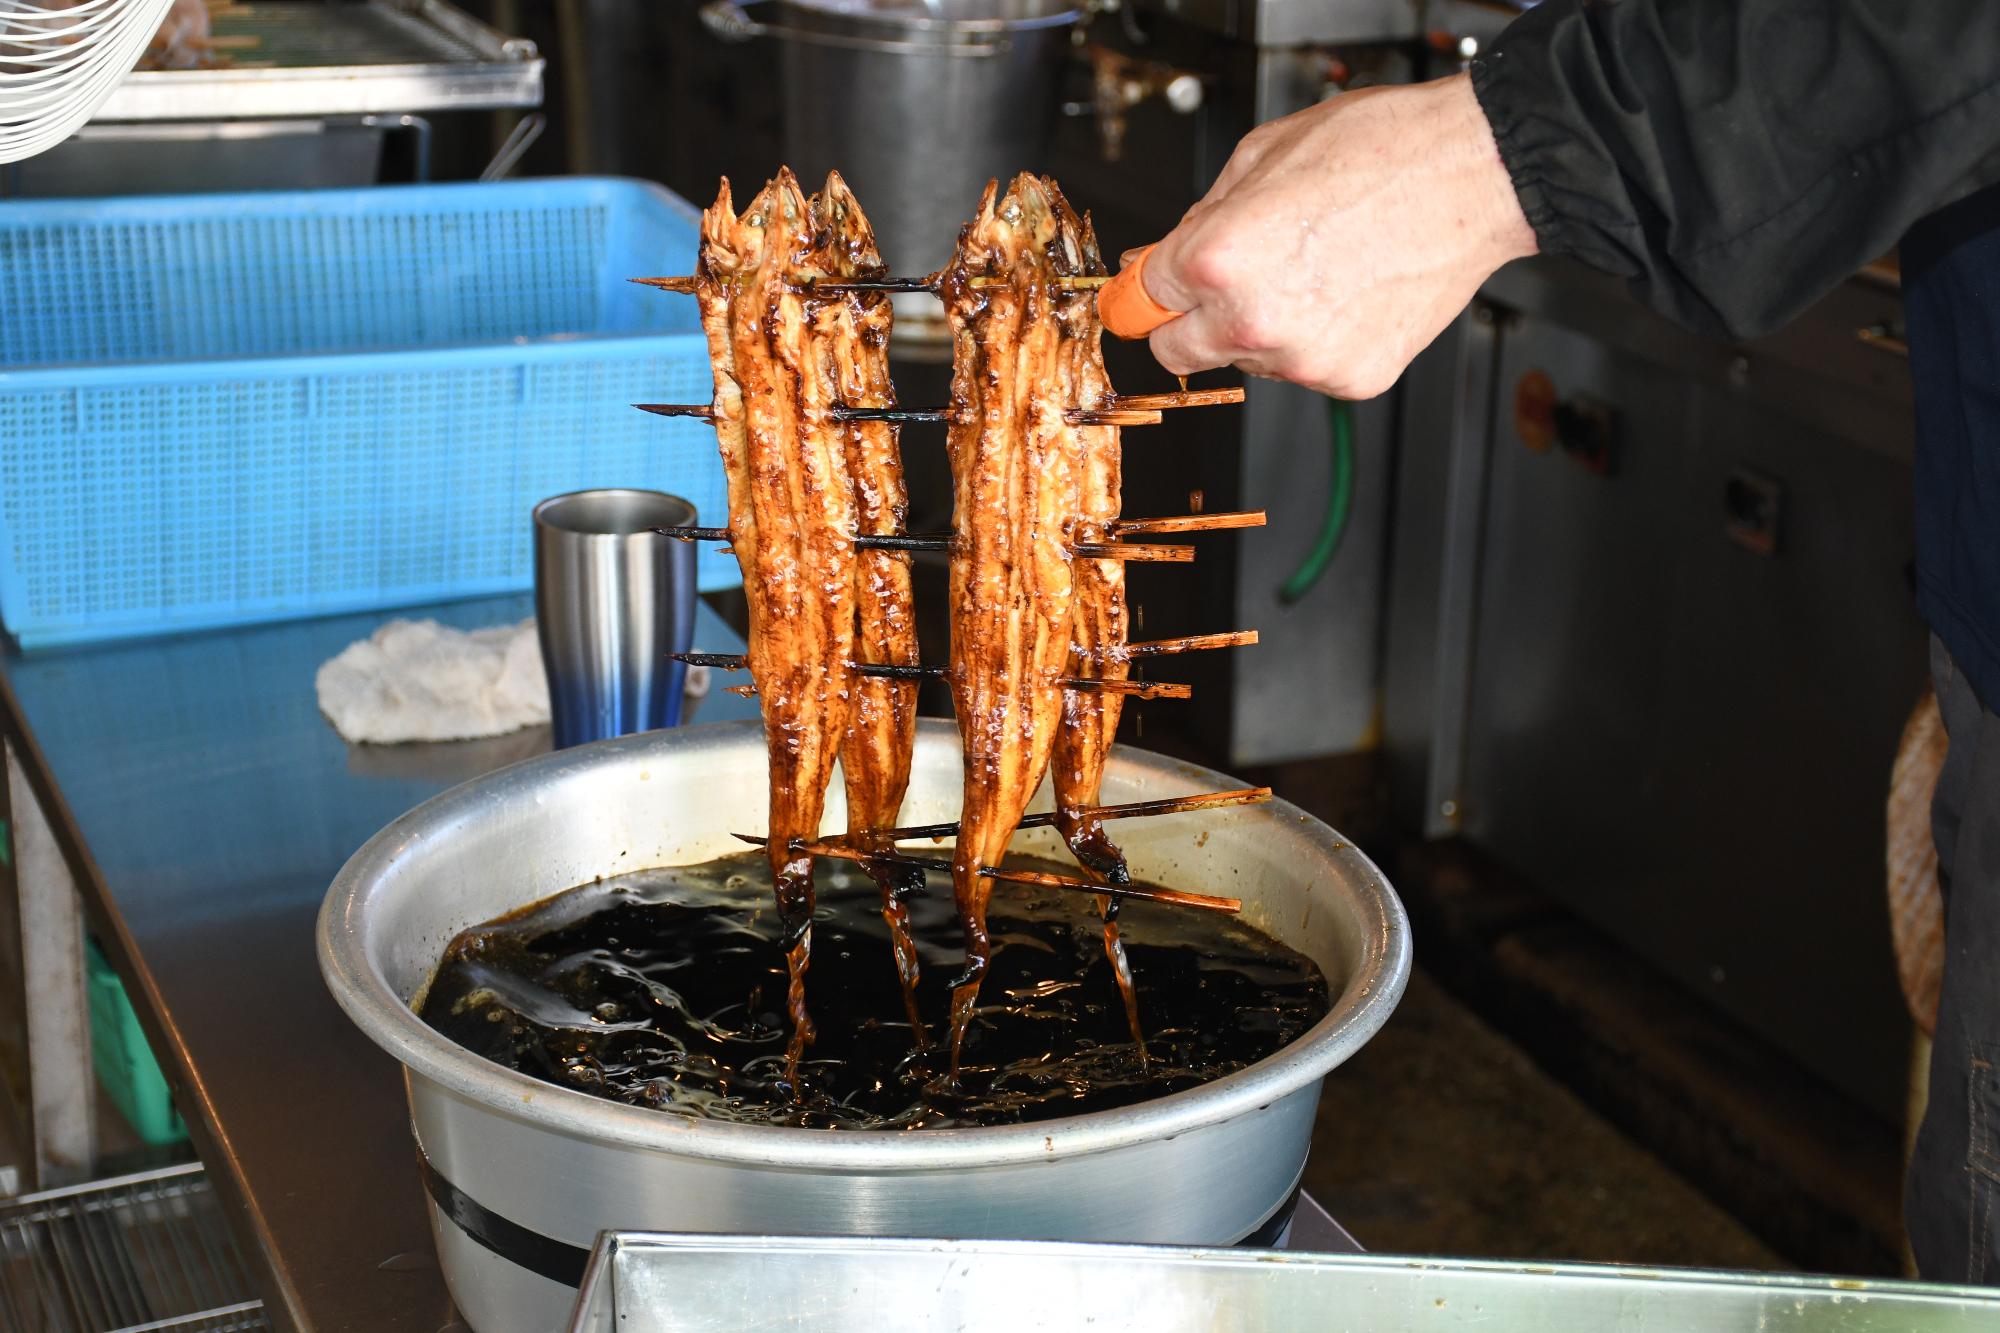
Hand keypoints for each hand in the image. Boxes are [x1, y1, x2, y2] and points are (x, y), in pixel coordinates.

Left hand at [1141, 72, 1536, 398]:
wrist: (1477, 173)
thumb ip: (1202, 218)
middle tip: (1226, 286)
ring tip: (1317, 270)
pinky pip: (1306, 368)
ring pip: (1247, 361)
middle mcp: (1254, 321)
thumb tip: (1166, 257)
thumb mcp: (1261, 156)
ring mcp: (1304, 359)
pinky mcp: (1351, 379)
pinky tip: (1350, 292)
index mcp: (1218, 260)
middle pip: (1180, 351)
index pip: (1144, 299)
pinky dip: (1317, 339)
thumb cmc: (1382, 150)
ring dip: (1261, 328)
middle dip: (1189, 321)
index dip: (1147, 288)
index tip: (1146, 294)